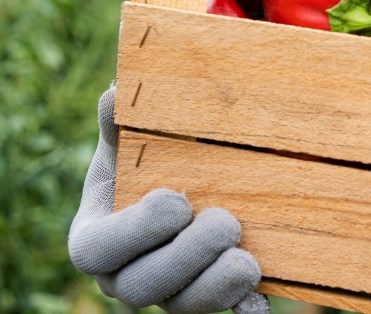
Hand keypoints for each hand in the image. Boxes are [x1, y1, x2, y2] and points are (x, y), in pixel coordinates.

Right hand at [68, 86, 269, 313]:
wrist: (184, 188)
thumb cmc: (147, 164)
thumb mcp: (130, 143)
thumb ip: (121, 122)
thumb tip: (117, 91)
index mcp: (96, 238)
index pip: (99, 250)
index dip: (137, 231)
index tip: (177, 200)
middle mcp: (124, 275)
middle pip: (141, 287)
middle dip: (186, 258)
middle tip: (227, 224)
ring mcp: (166, 292)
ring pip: (182, 306)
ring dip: (216, 287)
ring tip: (247, 261)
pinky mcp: (205, 297)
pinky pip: (221, 312)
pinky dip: (240, 307)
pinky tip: (260, 303)